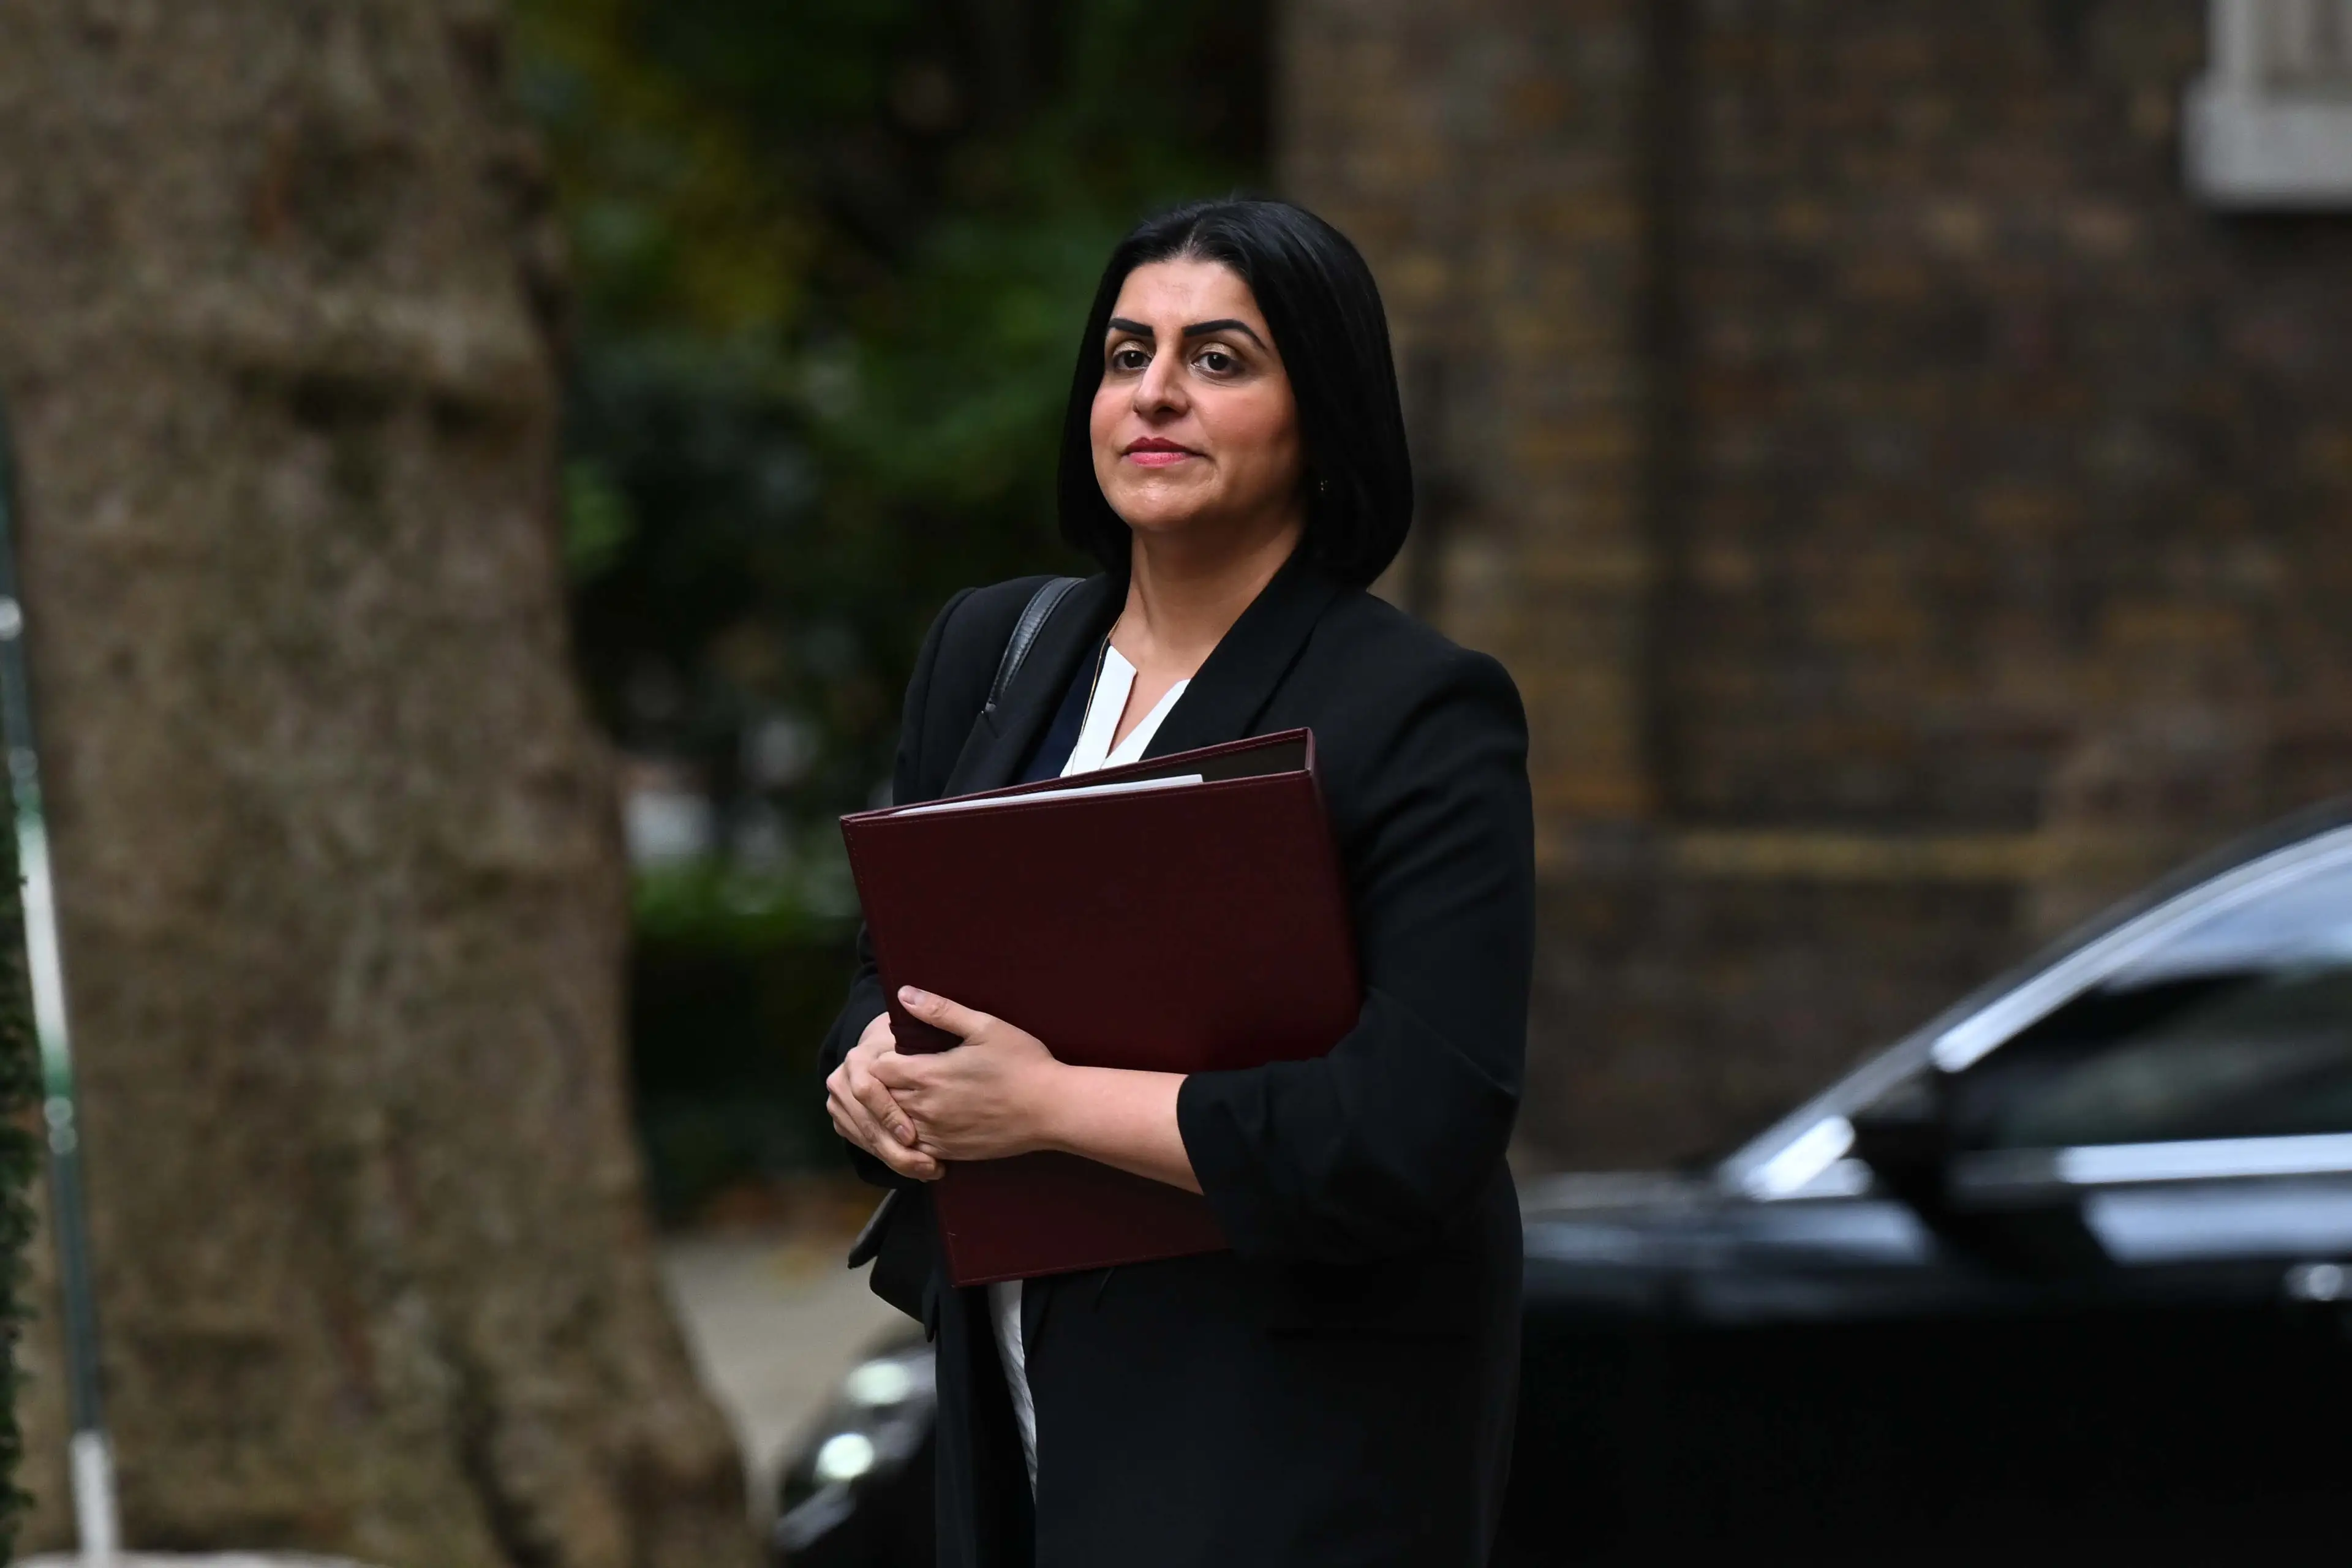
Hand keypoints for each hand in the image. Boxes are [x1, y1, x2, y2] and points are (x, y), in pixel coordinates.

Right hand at [825, 1010, 940, 1180]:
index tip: (913, 1135)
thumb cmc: (910, 1038)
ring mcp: (838, 1102)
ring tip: (928, 1171)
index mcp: (858, 1059)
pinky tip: (914, 1168)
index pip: (867, 1090)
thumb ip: (923, 1018)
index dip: (889, 1114)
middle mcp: (841, 1081)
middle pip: (864, 1122)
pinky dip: (887, 1158)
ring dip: (894, 1159)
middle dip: (895, 1149)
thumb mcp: (917, 1029)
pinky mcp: (842, 1119)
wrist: (884, 1045)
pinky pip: (863, 1144)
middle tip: (928, 1166)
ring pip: (863, 1138)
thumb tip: (910, 997)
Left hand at [871, 986, 1066, 1161]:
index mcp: (929, 1075)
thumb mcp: (985, 1026)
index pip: (877, 1070)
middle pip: (881, 1098)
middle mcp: (925, 1109)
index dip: (883, 1058)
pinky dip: (912, 1134)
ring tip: (914, 1093)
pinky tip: (929, 1119)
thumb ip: (940, 1010)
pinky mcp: (950, 1152)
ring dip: (896, 1110)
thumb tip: (904, 993)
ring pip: (893, 1125)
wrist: (1053, 1109)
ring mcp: (937, 1134)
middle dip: (885, 1084)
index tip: (898, 1051)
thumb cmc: (1023, 1063)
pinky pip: (914, 1147)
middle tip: (903, 1070)